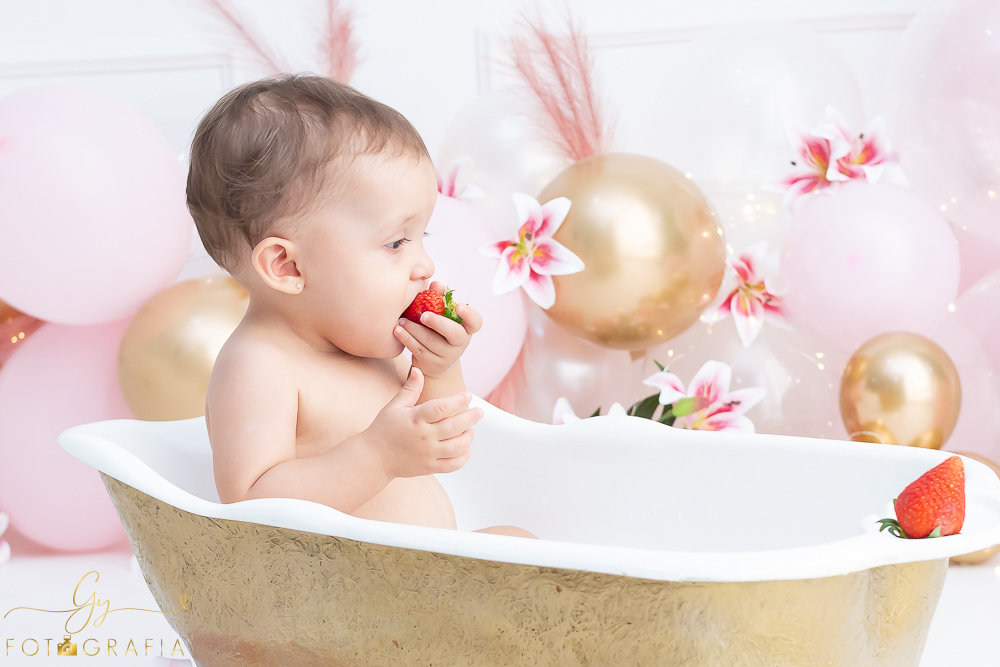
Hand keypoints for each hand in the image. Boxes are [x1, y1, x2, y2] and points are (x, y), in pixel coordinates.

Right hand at [363, 367, 482, 478]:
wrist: (373, 457)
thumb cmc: (384, 429)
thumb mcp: (394, 406)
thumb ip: (410, 389)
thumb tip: (418, 369)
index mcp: (416, 419)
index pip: (441, 408)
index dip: (458, 400)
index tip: (468, 395)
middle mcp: (424, 437)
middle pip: (454, 426)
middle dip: (471, 417)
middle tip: (479, 411)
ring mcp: (428, 454)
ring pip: (457, 446)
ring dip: (468, 437)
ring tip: (471, 430)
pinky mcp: (429, 467)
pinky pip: (452, 465)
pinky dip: (463, 458)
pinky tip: (467, 450)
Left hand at [394, 280, 482, 378]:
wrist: (434, 362)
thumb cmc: (438, 332)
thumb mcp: (442, 316)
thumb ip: (440, 299)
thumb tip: (436, 284)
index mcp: (466, 329)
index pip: (475, 322)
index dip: (469, 314)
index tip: (459, 306)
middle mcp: (460, 343)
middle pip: (454, 333)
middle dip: (438, 323)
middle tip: (423, 315)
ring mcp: (447, 356)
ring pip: (431, 341)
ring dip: (414, 329)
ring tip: (402, 320)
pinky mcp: (432, 363)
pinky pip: (418, 349)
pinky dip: (406, 339)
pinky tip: (398, 330)